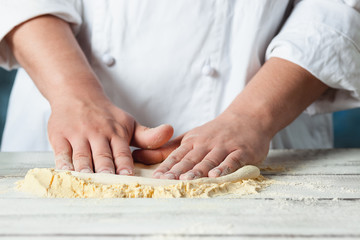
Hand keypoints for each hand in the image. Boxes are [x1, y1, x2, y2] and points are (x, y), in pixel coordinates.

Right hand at [49, 95, 172, 174]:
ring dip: (85, 169)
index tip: (127, 176)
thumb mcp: (128, 123)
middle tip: (108, 184)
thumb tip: (171, 131)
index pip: (122, 152)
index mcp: (116, 132)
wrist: (77, 94)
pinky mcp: (60, 136)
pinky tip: (67, 174)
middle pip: (102, 156)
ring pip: (82, 156)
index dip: (124, 164)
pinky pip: (62, 152)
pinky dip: (64, 164)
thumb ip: (148, 135)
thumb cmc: (106, 116)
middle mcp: (98, 133)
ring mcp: (78, 134)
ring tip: (88, 182)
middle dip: (106, 170)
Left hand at [132, 111, 270, 179]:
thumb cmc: (216, 132)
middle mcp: (206, 143)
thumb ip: (171, 148)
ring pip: (209, 160)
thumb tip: (143, 155)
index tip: (156, 177)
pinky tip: (216, 177)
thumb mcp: (192, 136)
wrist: (247, 117)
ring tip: (187, 180)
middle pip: (190, 159)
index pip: (177, 155)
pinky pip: (232, 160)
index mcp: (193, 141)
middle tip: (167, 181)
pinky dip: (224, 168)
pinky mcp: (241, 151)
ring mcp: (224, 146)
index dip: (166, 167)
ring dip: (198, 170)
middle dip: (178, 170)